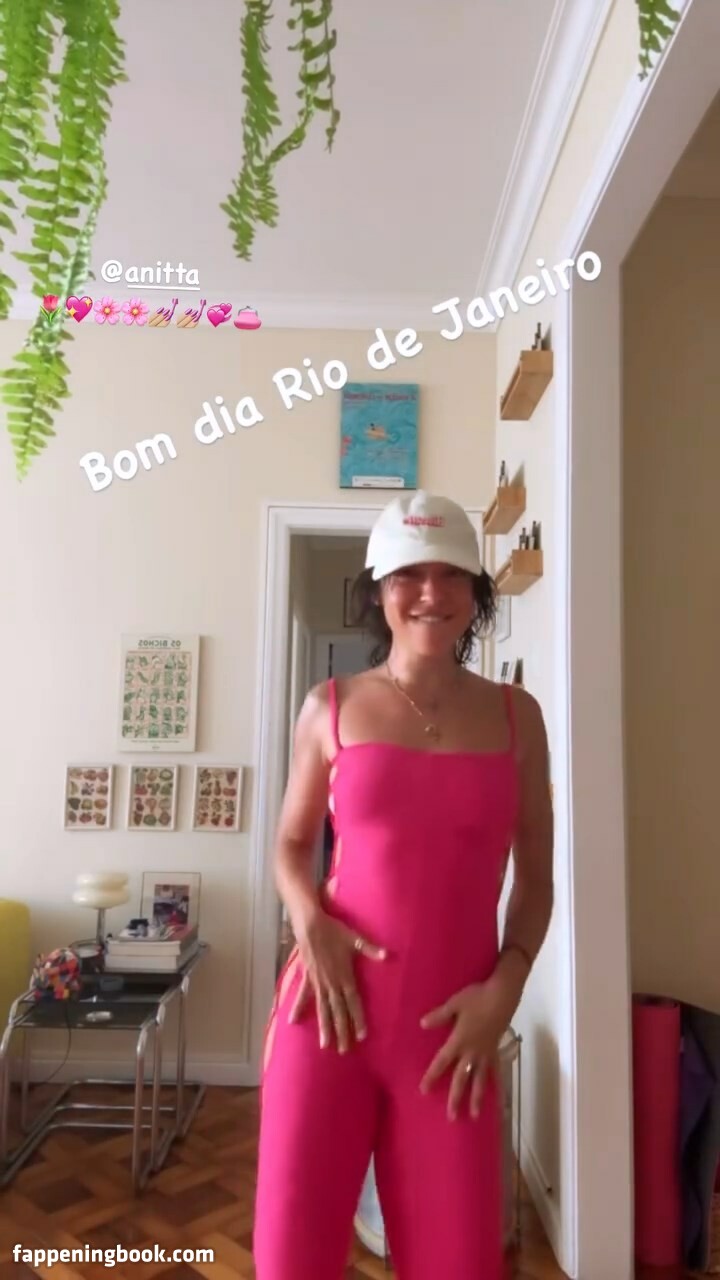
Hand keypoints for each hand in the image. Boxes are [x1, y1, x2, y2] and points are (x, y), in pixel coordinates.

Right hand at [288, 909, 386, 1051]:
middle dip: (342, 1031)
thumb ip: (371, 950)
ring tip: (325, 1045)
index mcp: (345, 976)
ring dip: (324, 1027)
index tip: (361, 1036)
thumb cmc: (334, 931)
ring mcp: (318, 983)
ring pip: (322, 1009)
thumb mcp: (355, 939)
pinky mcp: (307, 978)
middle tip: (345, 1050)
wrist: (311, 925)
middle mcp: (331, 984)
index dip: (357, 1019)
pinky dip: (298, 1008)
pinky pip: (302, 996)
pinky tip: (293, 1021)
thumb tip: (388, 956)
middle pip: (338, 1011)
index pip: (353, 1002)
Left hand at [418, 977, 514, 1119]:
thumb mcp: (455, 1004)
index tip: (424, 1090)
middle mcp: (472, 1052)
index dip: (432, 1076)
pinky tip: (497, 1095)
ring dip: (477, 1098)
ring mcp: (486, 1053)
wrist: (502, 996)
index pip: (442, 1062)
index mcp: (459, 1041)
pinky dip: (495, 1083)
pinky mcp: (496, 1049)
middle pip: (461, 1078)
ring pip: (480, 1080)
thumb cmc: (477, 998)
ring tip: (475, 1115)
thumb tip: (422, 1024)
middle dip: (455, 1097)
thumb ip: (439, 1016)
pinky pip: (495, 1070)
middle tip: (451, 1117)